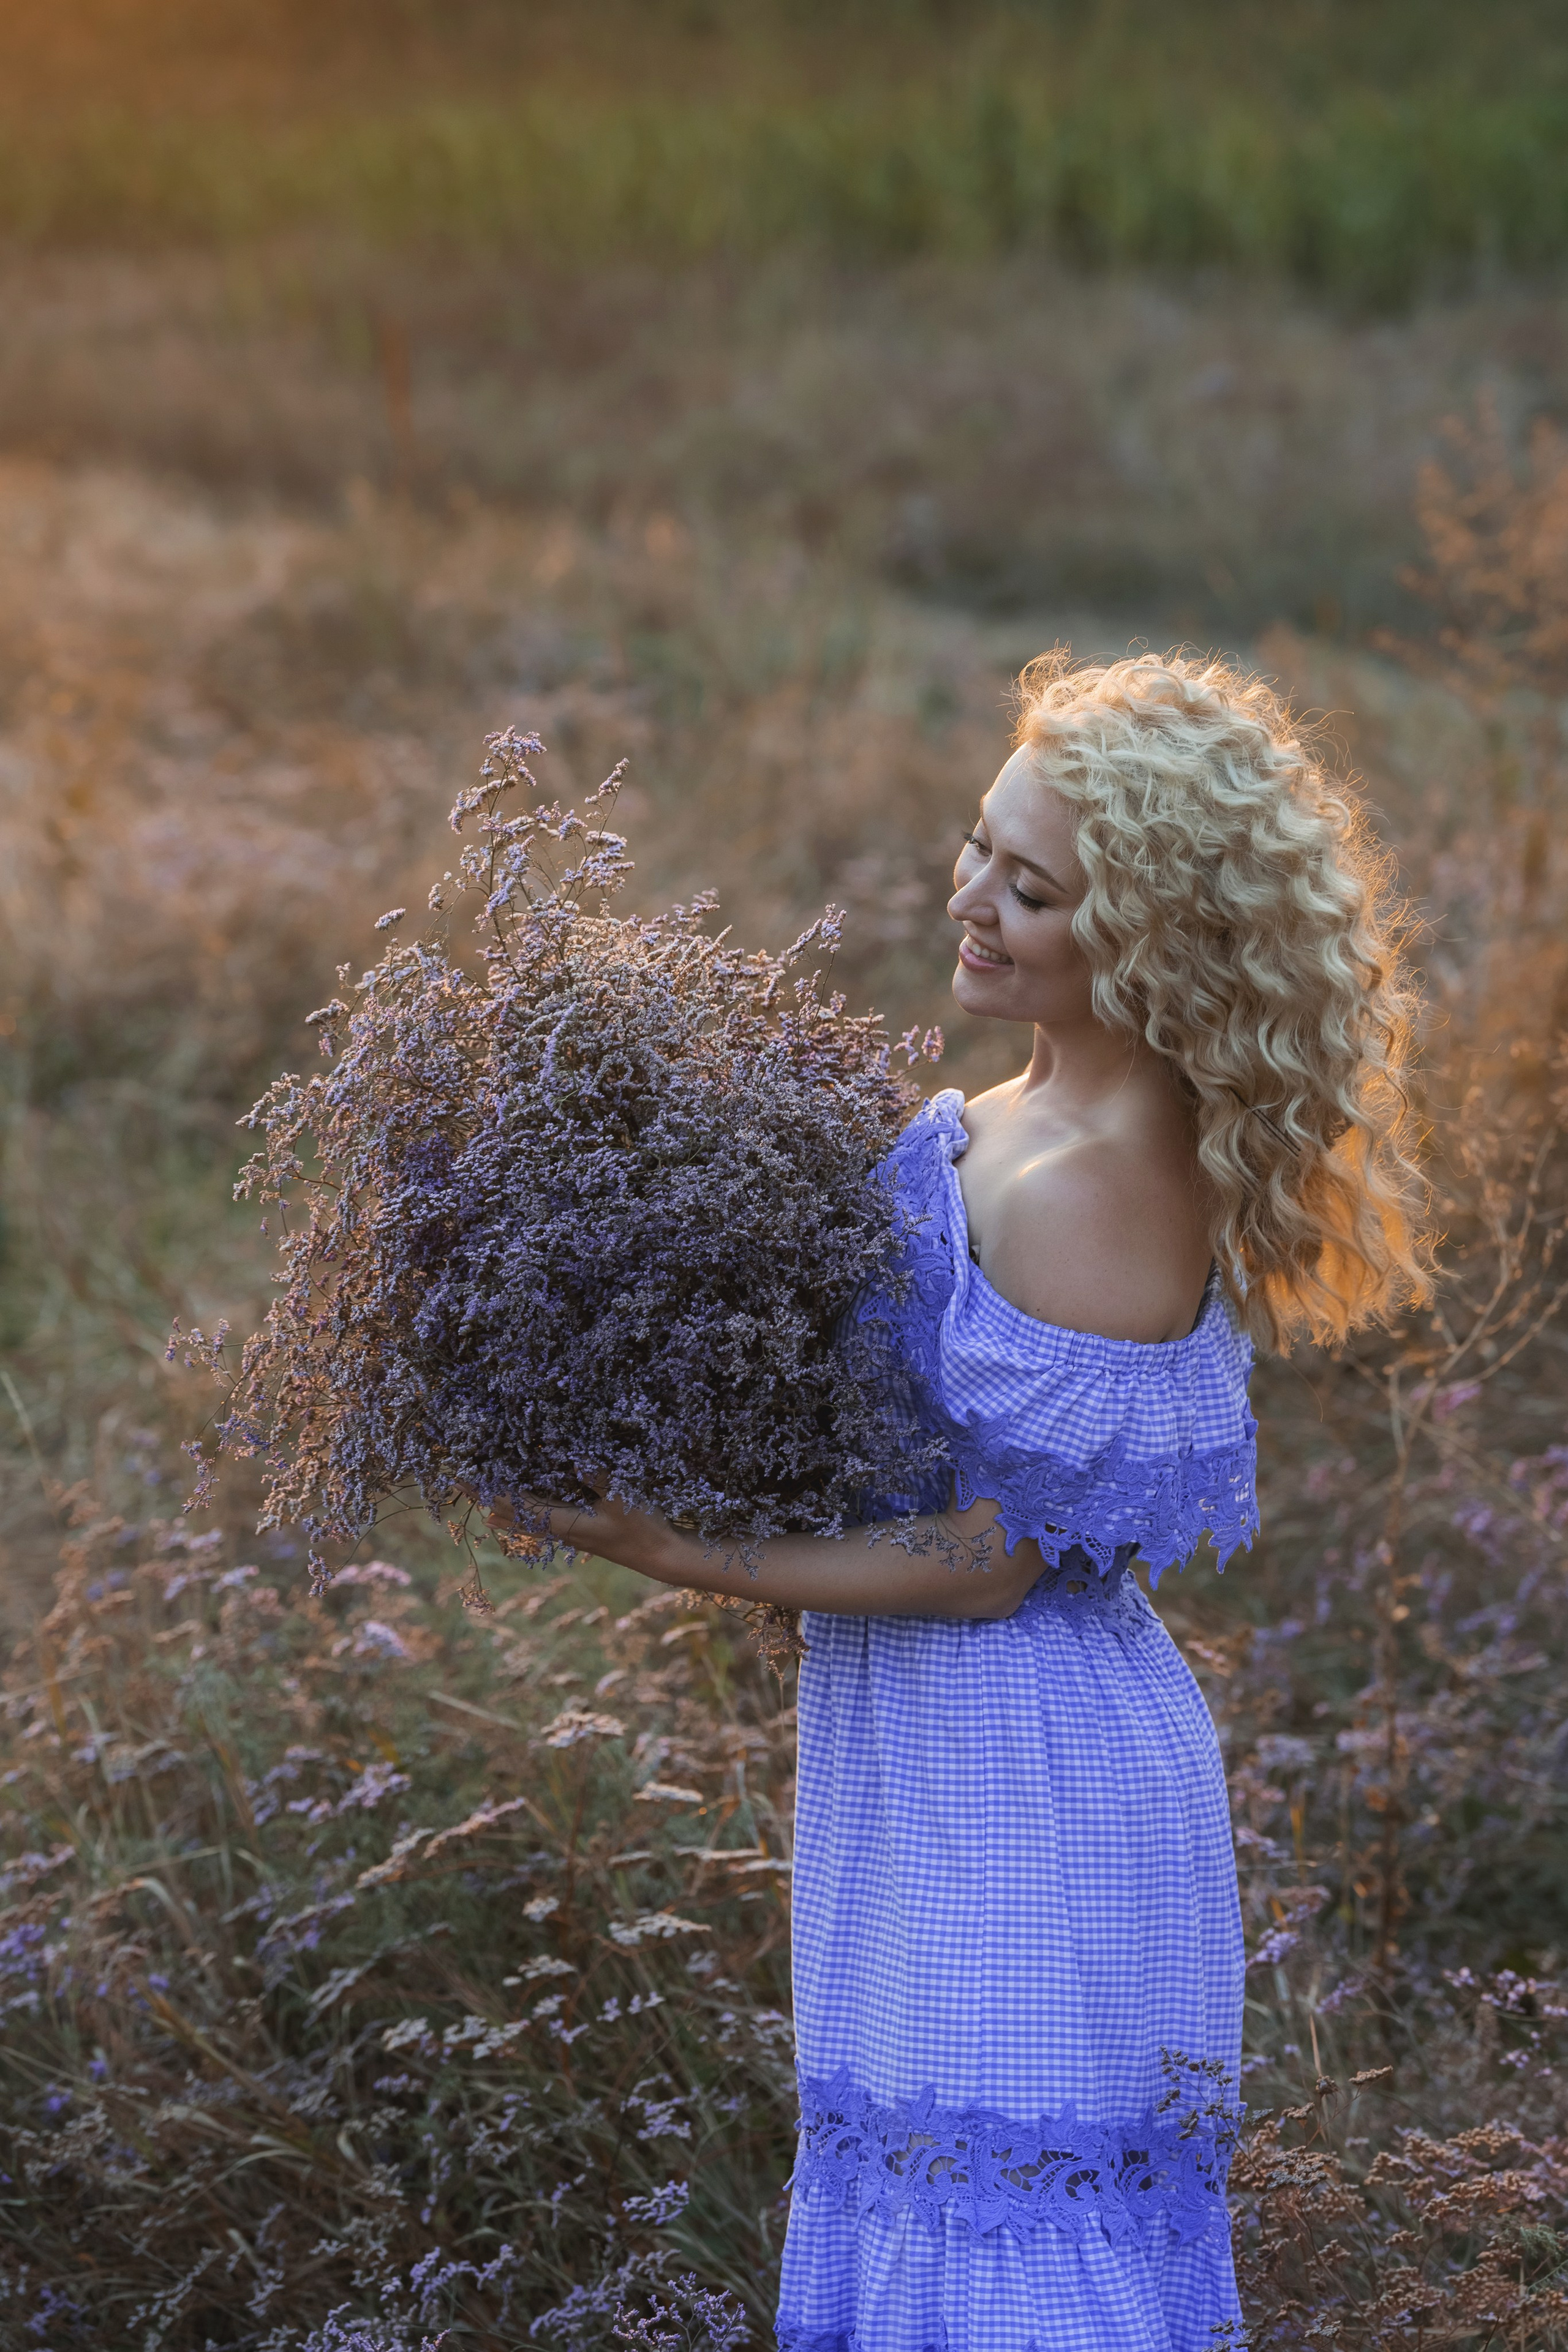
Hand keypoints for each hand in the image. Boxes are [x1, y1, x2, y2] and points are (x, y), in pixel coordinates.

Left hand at [464, 1483, 688, 1578]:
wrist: (659, 1556)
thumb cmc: (643, 1528)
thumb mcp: (623, 1499)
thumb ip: (599, 1478)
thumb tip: (574, 1456)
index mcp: (565, 1522)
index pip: (518, 1505)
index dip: (491, 1491)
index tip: (466, 1478)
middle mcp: (561, 1530)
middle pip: (515, 1513)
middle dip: (487, 1497)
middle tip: (459, 1484)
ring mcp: (570, 1532)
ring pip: (528, 1520)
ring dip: (505, 1508)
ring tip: (482, 1503)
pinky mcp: (581, 1532)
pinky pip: (544, 1522)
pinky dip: (526, 1516)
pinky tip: (522, 1518)